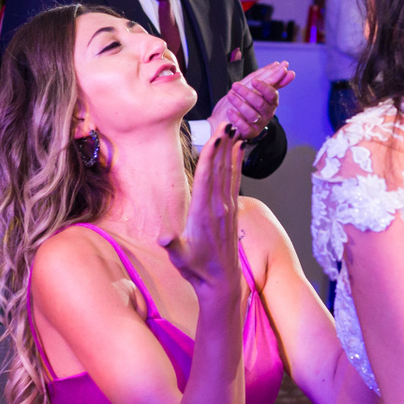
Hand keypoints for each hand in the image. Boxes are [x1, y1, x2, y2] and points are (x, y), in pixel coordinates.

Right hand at [160, 125, 243, 296]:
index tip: (216, 136)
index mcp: (203, 213)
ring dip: (231, 150)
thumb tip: (164, 238)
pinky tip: (239, 152)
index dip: (212, 156)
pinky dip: (237, 165)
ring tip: (234, 129)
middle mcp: (219, 207)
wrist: (221, 282)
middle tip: (227, 122)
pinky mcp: (232, 211)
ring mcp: (228, 209)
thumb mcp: (180, 258)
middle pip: (220, 169)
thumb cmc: (196, 268)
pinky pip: (235, 182)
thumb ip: (172, 246)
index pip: (207, 178)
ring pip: (229, 173)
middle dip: (223, 145)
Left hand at [207, 62, 293, 141]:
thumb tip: (285, 64)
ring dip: (239, 103)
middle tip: (235, 85)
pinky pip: (244, 127)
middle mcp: (267, 113)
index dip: (264, 87)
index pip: (272, 94)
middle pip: (260, 103)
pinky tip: (230, 111)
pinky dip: (237, 118)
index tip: (254, 80)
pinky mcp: (249, 132)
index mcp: (271, 101)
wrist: (224, 118)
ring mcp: (259, 123)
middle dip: (247, 93)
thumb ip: (270, 77)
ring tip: (229, 95)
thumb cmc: (243, 100)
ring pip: (252, 114)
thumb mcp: (254, 87)